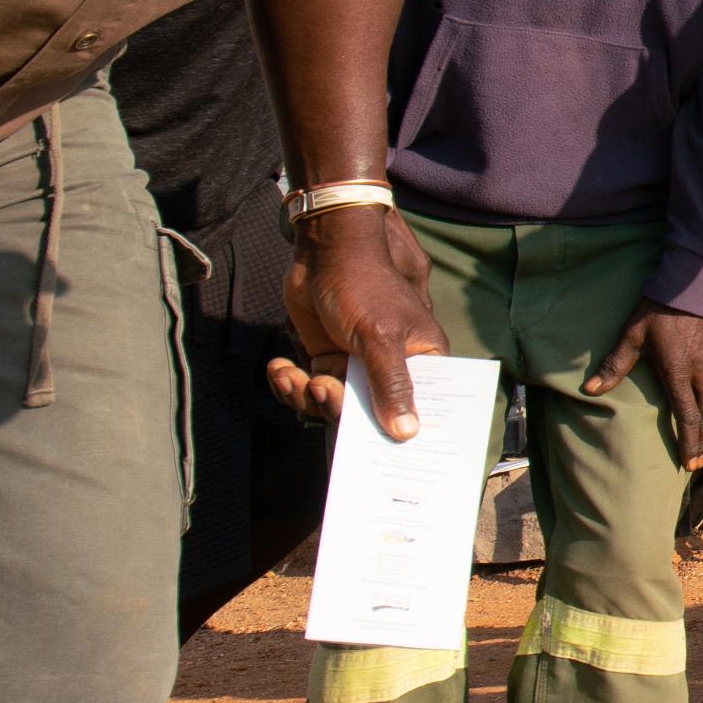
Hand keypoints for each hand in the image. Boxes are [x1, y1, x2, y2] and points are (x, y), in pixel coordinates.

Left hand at [274, 206, 447, 440]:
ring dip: (304, 396)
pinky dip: (289, 384)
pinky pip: (307, 391)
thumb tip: (408, 433)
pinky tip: (280, 366)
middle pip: (367, 417)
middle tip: (321, 387)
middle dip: (335, 408)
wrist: (323, 251)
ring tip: (292, 374)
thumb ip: (392, 385)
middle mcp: (390, 371)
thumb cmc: (363, 285)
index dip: (398, 434)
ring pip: (331, 406)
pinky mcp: (326, 360)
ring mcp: (356, 367)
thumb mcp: (380, 336)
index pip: (418, 412)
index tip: (374, 451)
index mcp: (422, 364)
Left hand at [586, 303, 702, 460]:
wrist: (692, 281)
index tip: (690, 463)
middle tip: (697, 459)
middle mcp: (700, 373)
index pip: (687, 417)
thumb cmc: (658, 308)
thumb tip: (591, 390)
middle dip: (701, 440)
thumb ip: (614, 365)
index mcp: (678, 374)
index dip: (689, 443)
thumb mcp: (631, 335)